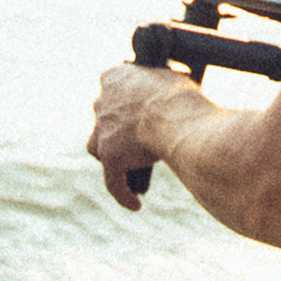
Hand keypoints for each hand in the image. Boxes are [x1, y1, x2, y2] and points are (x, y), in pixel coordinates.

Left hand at [90, 62, 203, 209]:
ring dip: (111, 156)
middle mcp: (102, 102)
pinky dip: (123, 193)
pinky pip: (113, 181)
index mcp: (115, 77)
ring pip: (99, 148)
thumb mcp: (172, 78)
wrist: (177, 118)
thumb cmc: (181, 96)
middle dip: (117, 127)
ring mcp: (103, 132)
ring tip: (130, 166)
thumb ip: (163, 83)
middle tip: (139, 137)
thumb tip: (177, 84)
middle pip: (104, 118)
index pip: (112, 86)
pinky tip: (135, 203)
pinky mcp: (110, 158)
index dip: (124, 98)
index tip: (136, 106)